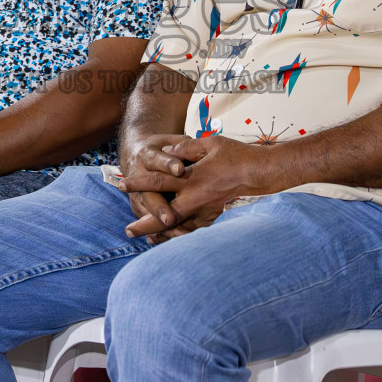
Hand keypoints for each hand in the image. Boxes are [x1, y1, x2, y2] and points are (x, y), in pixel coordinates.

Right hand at [113, 132, 194, 239]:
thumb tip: (196, 149)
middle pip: (147, 192)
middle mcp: (138, 175)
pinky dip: (159, 232)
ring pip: (146, 211)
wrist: (136, 153)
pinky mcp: (138, 205)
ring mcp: (136, 193)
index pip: (157, 160)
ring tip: (175, 236)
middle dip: (159, 208)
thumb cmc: (162, 148)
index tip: (180, 170)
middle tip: (170, 219)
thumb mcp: (172, 141)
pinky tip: (173, 241)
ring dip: (158, 225)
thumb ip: (184, 146)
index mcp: (147, 155)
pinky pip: (147, 220)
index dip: (168, 164)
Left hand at [123, 135, 265, 241]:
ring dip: (160, 233)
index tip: (121, 185)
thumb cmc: (236, 155)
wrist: (259, 173)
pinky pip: (193, 230)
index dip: (138, 184)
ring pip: (178, 228)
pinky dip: (179, 235)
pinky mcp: (214, 216)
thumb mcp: (210, 143)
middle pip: (164, 216)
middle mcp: (196, 199)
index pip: (158, 182)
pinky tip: (170, 238)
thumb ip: (186, 148)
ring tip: (145, 237)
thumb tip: (169, 152)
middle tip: (128, 230)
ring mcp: (206, 211)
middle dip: (145, 224)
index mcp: (192, 179)